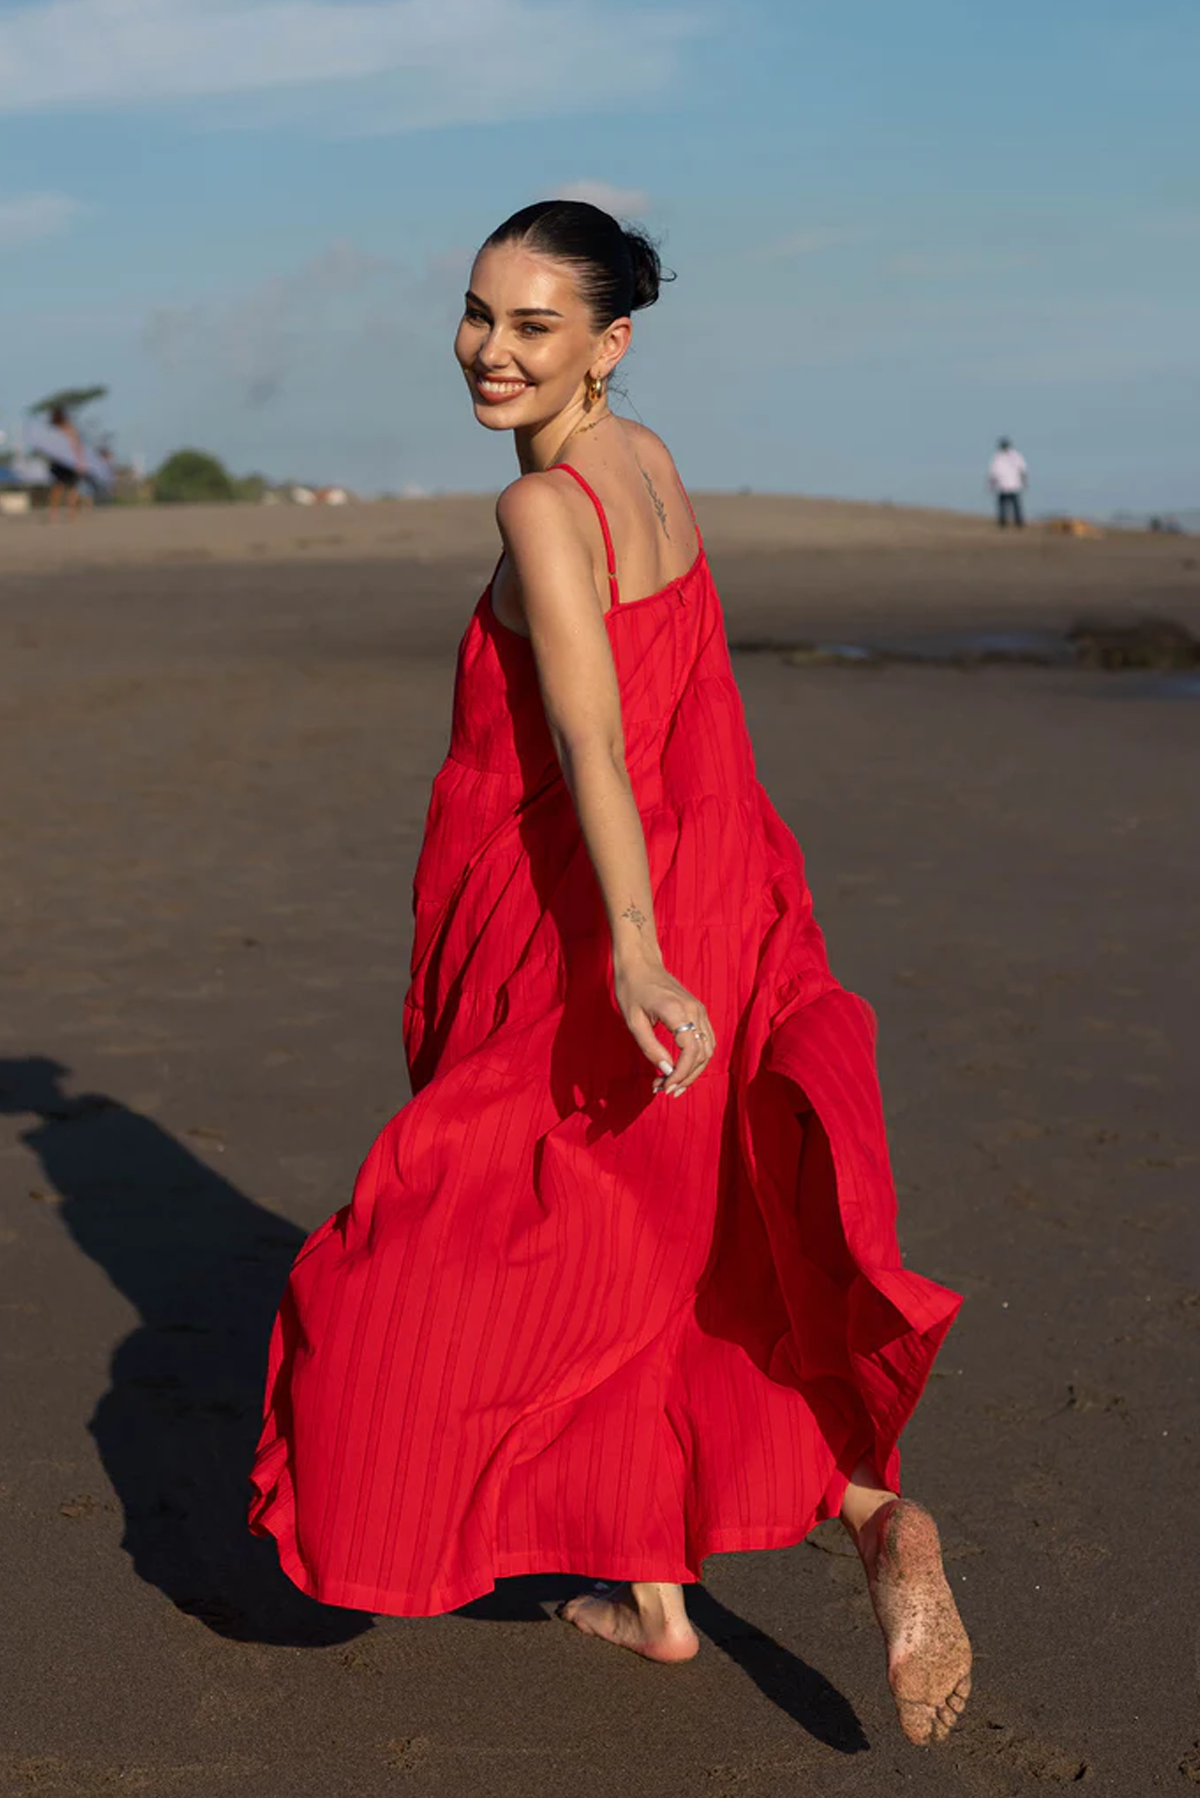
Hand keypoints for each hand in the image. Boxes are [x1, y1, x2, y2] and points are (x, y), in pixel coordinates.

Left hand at [613, 956, 715, 1096]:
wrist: (640, 963)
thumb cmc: (632, 989)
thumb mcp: (633, 1021)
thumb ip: (651, 1048)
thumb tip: (666, 1072)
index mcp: (677, 1011)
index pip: (691, 1051)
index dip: (681, 1074)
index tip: (665, 1087)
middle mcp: (694, 1010)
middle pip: (703, 1053)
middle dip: (687, 1077)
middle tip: (666, 1091)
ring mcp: (699, 1010)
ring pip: (708, 1049)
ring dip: (693, 1071)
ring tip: (672, 1084)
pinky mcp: (698, 1011)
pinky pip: (706, 1040)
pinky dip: (696, 1059)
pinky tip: (679, 1069)